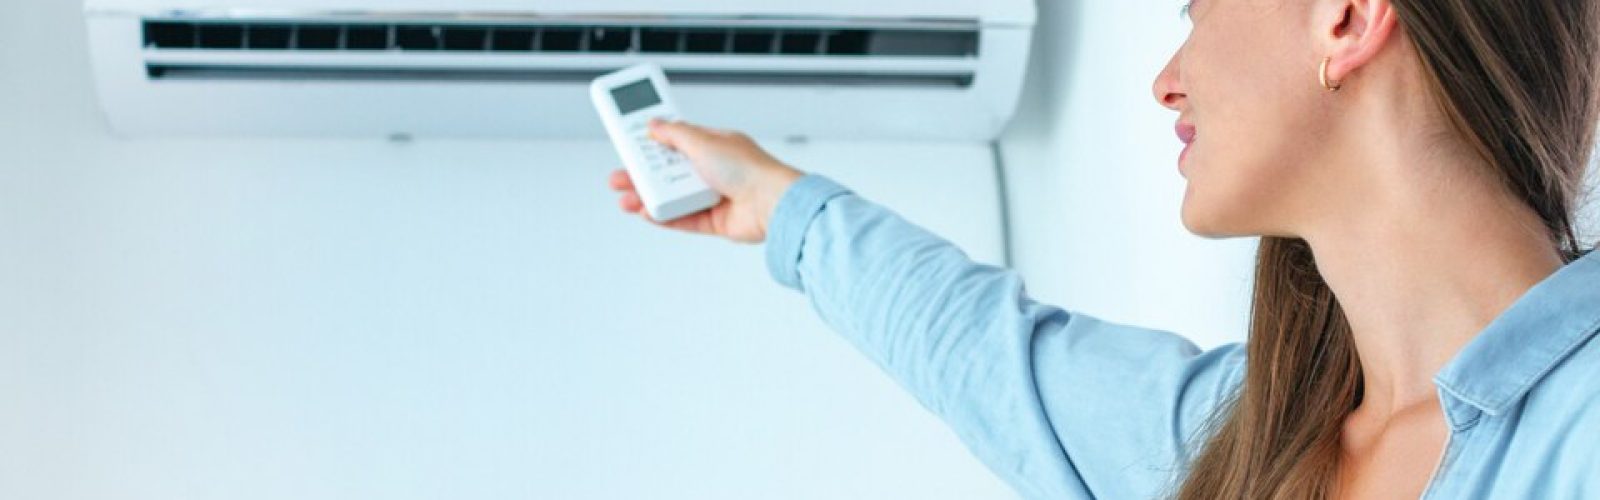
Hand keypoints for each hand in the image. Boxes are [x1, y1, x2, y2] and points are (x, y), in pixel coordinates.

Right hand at [607, 119, 802, 242]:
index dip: (654, 141)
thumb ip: (674, 134)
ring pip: (673, 197)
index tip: (631, 141)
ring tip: (626, 198)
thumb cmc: (750, 168)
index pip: (677, 140)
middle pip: (669, 172)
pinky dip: (664, 216)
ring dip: (648, 197)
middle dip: (642, 174)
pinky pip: (683, 219)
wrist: (771, 203)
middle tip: (619, 175)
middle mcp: (715, 170)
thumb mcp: (703, 141)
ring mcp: (715, 196)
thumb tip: (654, 124)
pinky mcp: (716, 221)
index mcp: (715, 145)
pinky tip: (646, 212)